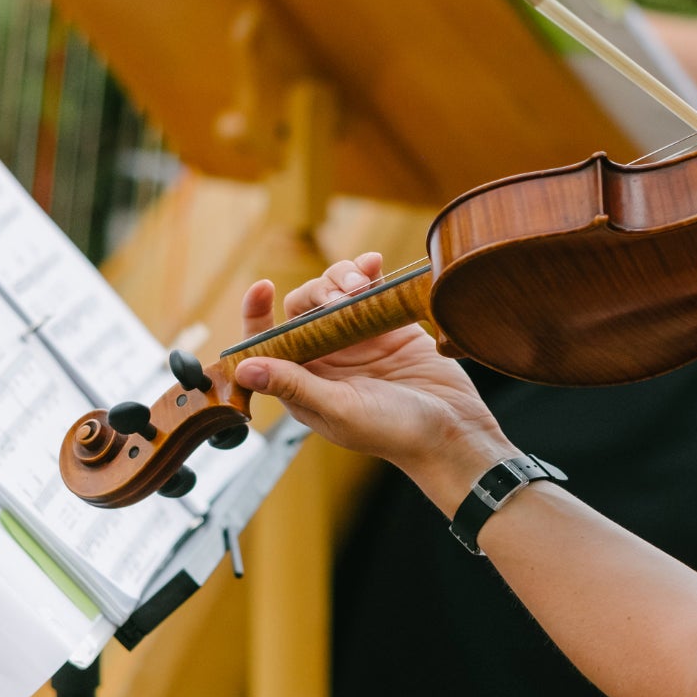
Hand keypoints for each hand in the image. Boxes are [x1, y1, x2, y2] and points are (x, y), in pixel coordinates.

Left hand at [235, 254, 518, 514]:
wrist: (451, 430)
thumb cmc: (394, 432)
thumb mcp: (339, 410)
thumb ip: (294, 385)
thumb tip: (244, 369)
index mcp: (303, 383)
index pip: (266, 344)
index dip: (256, 315)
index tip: (261, 287)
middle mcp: (325, 358)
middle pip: (301, 307)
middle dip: (317, 292)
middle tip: (342, 296)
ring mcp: (356, 339)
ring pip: (333, 292)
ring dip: (342, 278)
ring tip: (362, 283)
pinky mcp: (386, 325)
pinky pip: (369, 289)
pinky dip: (368, 271)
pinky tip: (374, 264)